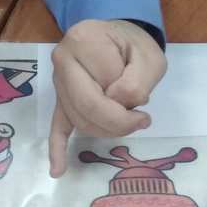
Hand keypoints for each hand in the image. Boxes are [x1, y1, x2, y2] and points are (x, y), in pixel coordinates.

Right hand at [48, 19, 166, 177]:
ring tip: (128, 119)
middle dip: (119, 122)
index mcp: (84, 41)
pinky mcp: (59, 99)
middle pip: (88, 106)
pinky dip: (56, 148)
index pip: (108, 85)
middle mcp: (62, 60)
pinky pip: (56, 126)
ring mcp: (57, 82)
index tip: (144, 96)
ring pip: (80, 120)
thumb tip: (117, 103)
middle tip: (142, 121)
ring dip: (107, 129)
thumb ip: (138, 81)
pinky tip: (58, 170)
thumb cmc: (133, 45)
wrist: (116, 36)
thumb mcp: (150, 57)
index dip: (131, 99)